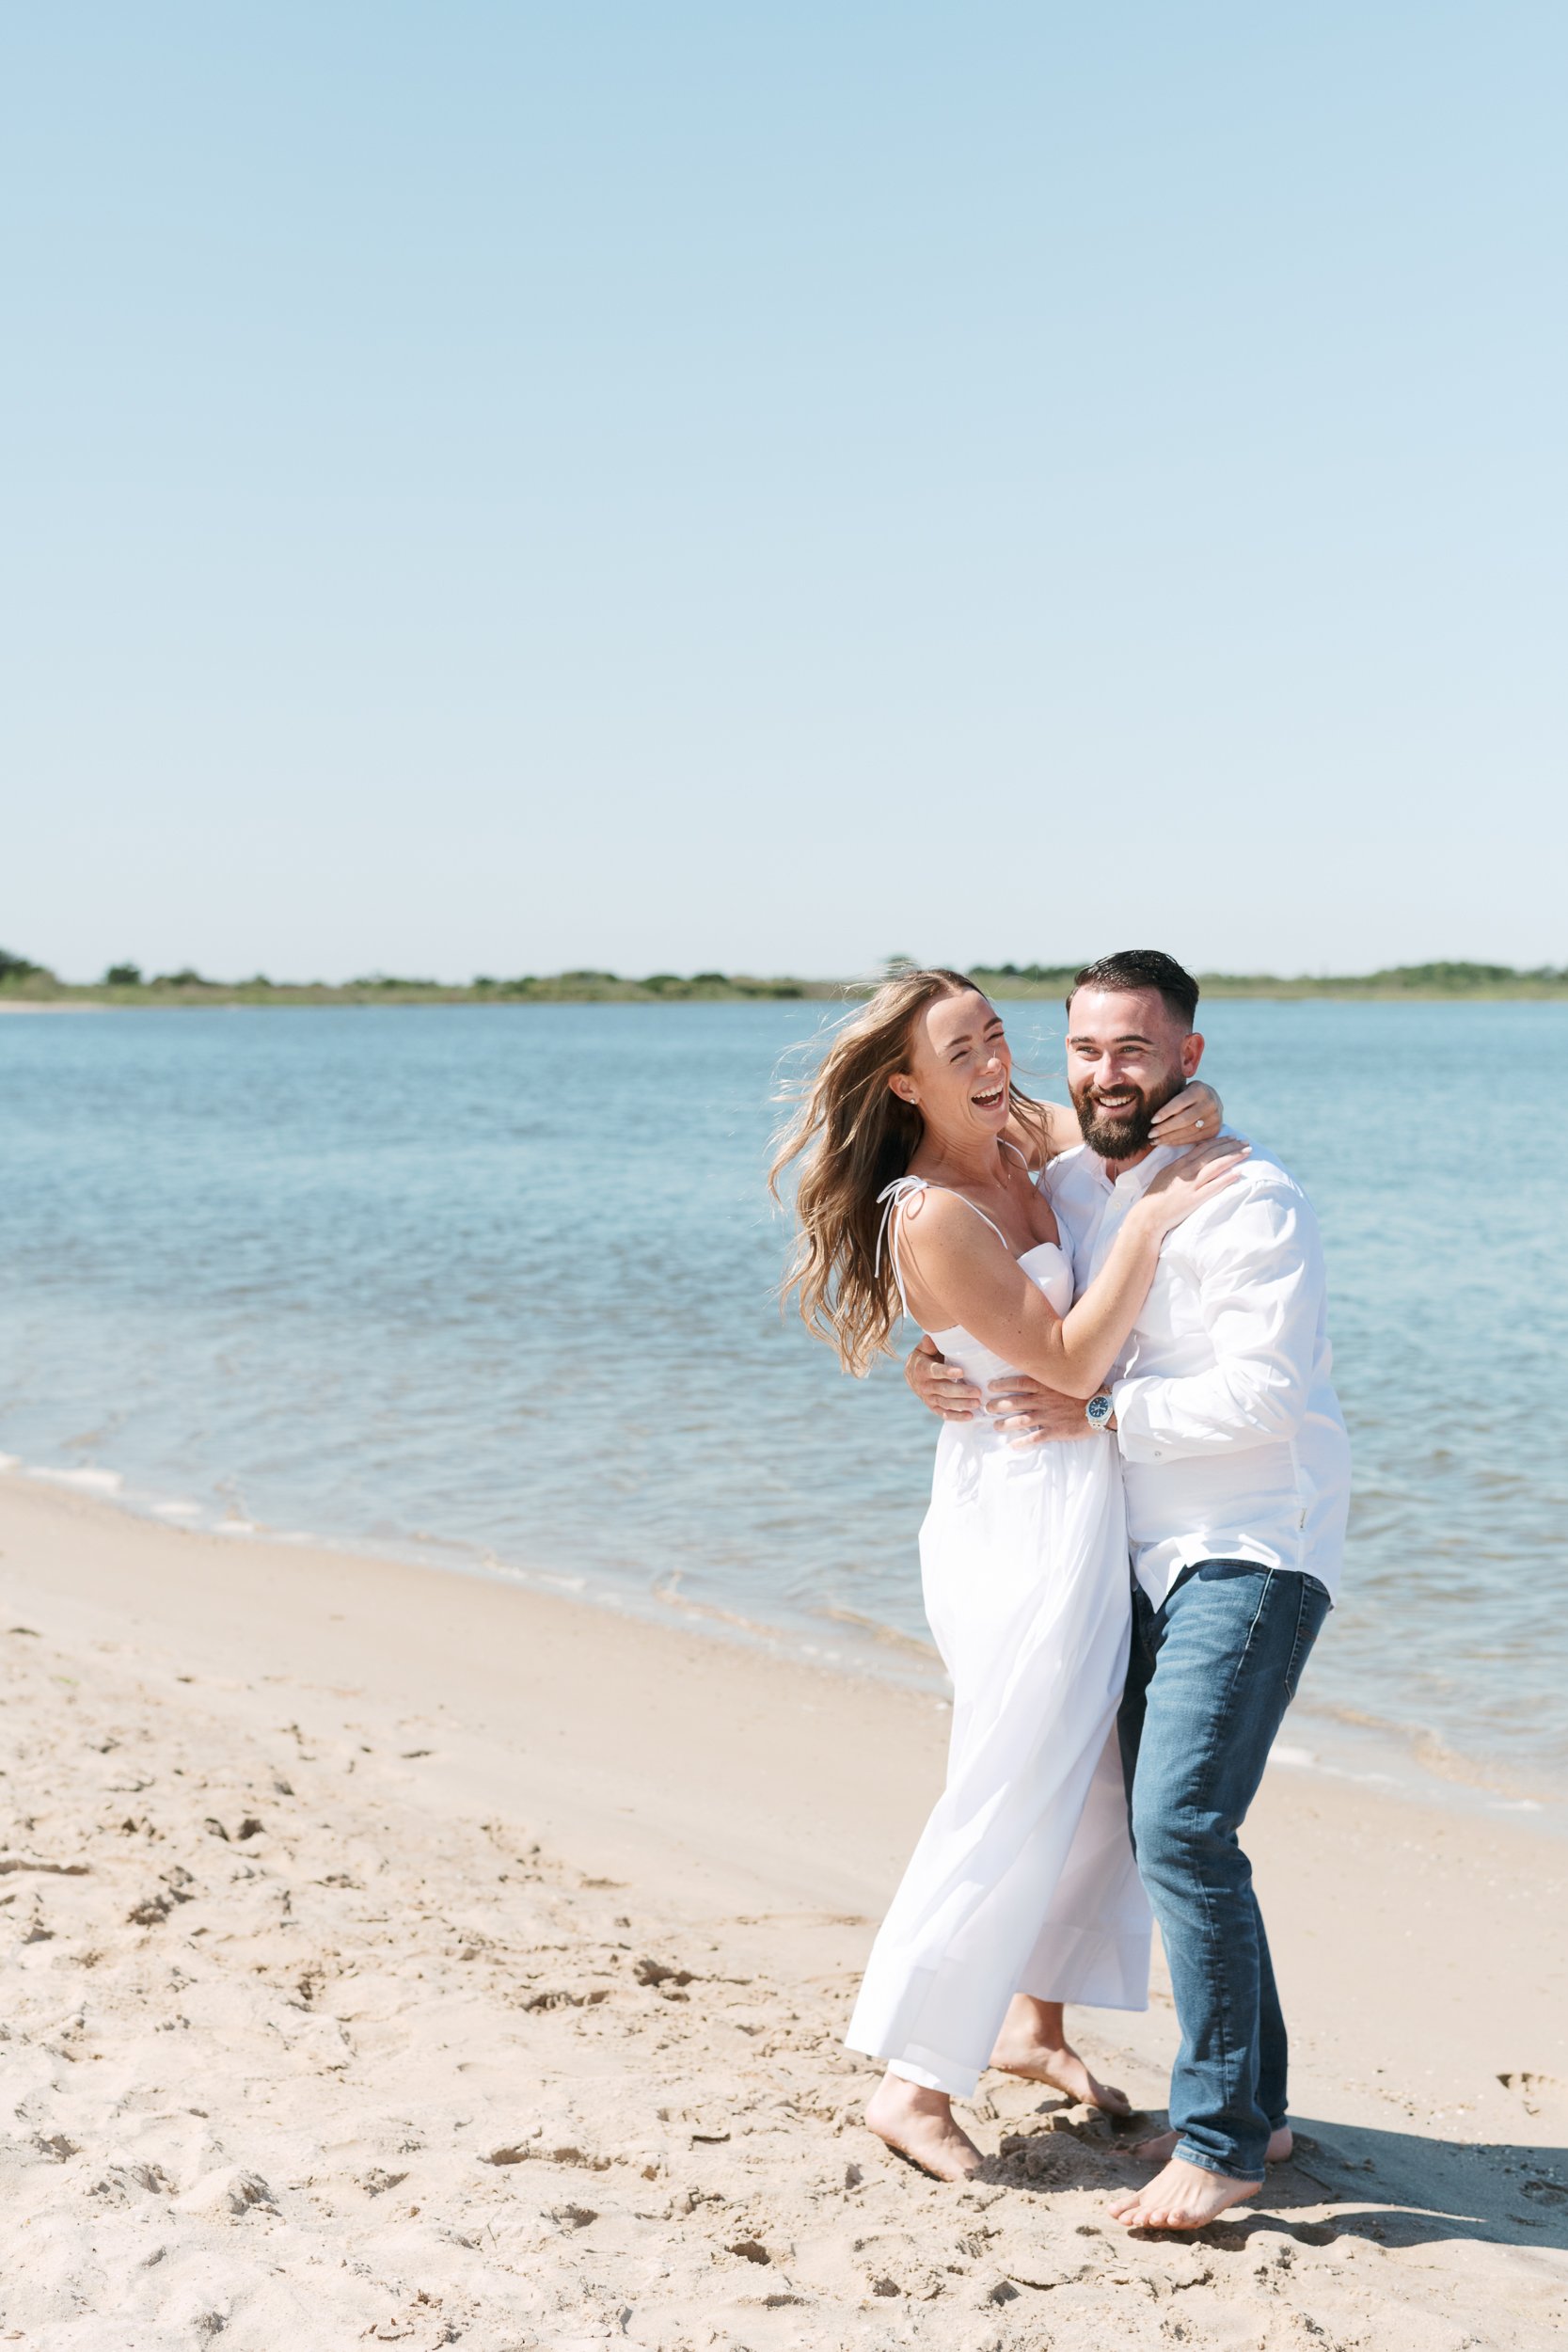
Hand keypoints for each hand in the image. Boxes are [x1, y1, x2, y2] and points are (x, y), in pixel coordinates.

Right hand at [906, 1336, 979, 1419]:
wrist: (912, 1374)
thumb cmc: (924, 1357)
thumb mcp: (924, 1348)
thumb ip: (930, 1343)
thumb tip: (933, 1335)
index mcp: (922, 1368)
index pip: (935, 1371)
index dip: (947, 1372)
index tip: (961, 1372)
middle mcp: (924, 1385)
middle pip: (944, 1390)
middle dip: (961, 1391)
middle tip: (978, 1392)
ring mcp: (928, 1398)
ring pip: (945, 1403)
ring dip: (962, 1404)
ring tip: (977, 1404)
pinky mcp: (932, 1407)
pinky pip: (944, 1414)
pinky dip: (956, 1417)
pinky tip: (970, 1416)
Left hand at [985, 1374, 1101, 1446]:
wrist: (1103, 1407)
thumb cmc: (1087, 1391)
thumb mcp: (1067, 1378)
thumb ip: (1053, 1376)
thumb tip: (1040, 1370)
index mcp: (1046, 1386)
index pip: (1019, 1383)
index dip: (1003, 1384)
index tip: (990, 1386)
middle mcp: (1043, 1400)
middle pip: (1015, 1402)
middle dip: (998, 1405)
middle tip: (987, 1407)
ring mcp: (1048, 1416)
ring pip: (1021, 1420)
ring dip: (1005, 1424)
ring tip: (995, 1426)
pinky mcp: (1055, 1430)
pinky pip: (1035, 1437)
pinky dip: (1023, 1442)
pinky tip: (1012, 1445)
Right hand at [1136, 1136, 1250, 1235]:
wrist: (1148, 1215)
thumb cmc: (1155, 1197)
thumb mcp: (1165, 1175)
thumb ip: (1179, 1166)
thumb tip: (1190, 1159)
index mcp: (1179, 1164)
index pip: (1203, 1147)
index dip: (1219, 1141)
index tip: (1231, 1138)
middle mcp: (1187, 1171)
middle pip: (1212, 1153)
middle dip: (1231, 1146)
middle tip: (1245, 1141)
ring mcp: (1191, 1185)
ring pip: (1216, 1166)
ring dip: (1233, 1157)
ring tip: (1248, 1152)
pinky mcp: (1194, 1199)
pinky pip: (1214, 1187)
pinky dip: (1227, 1179)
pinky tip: (1239, 1173)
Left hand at [1149, 1079, 1222, 1147]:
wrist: (1212, 1100)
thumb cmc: (1189, 1094)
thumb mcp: (1182, 1089)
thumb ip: (1172, 1097)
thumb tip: (1149, 1111)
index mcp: (1200, 1090)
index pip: (1180, 1102)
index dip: (1165, 1112)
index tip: (1152, 1120)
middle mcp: (1210, 1104)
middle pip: (1184, 1120)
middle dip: (1165, 1128)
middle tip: (1150, 1134)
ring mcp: (1214, 1119)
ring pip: (1189, 1131)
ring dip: (1169, 1138)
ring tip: (1155, 1141)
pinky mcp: (1214, 1131)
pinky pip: (1193, 1139)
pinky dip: (1178, 1141)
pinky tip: (1166, 1142)